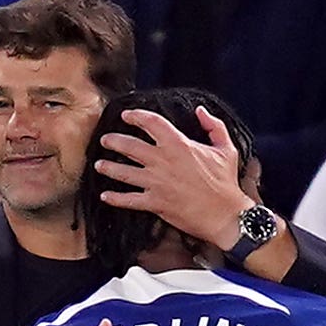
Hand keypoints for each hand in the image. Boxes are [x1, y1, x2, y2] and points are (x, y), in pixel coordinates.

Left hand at [95, 105, 252, 250]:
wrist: (224, 215)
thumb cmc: (225, 183)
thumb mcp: (226, 149)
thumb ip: (213, 126)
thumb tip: (201, 111)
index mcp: (179, 145)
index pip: (151, 123)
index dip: (136, 116)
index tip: (126, 115)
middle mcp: (163, 161)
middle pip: (130, 146)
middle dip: (113, 141)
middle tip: (105, 140)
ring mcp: (156, 183)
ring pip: (124, 172)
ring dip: (108, 167)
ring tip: (98, 164)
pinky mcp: (155, 203)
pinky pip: (129, 200)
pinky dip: (115, 198)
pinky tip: (105, 196)